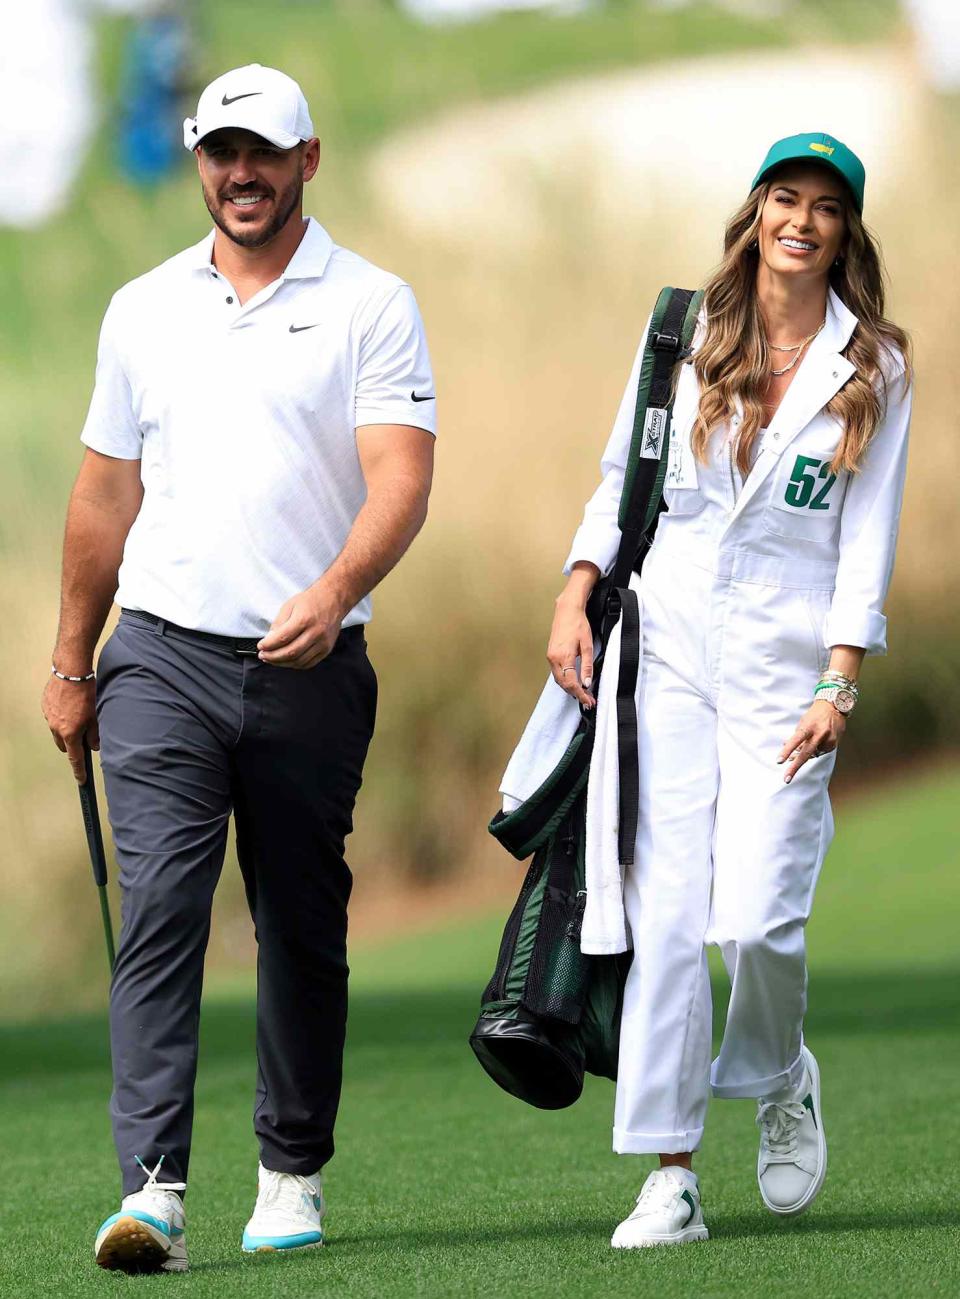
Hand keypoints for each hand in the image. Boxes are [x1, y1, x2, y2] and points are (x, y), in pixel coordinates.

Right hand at [42, 674, 98, 782]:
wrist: (70, 672)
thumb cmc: (86, 692)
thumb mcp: (96, 716)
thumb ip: (95, 734)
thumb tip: (95, 746)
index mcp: (70, 733)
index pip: (75, 758)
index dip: (79, 770)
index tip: (81, 780)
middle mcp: (56, 727)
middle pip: (64, 745)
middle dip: (73, 744)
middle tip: (84, 735)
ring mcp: (48, 716)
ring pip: (57, 730)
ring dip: (66, 729)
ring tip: (78, 714)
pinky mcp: (45, 706)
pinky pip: (52, 717)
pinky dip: (61, 716)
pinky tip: (69, 705)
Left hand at [258, 583, 344, 669]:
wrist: (333, 599)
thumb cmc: (311, 601)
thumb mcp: (289, 606)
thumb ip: (278, 624)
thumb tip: (269, 640)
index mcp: (304, 619)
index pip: (282, 638)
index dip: (268, 645)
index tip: (261, 646)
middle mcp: (316, 632)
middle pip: (291, 652)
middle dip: (273, 657)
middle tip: (263, 656)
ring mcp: (323, 642)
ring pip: (299, 661)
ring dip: (282, 663)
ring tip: (272, 659)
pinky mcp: (327, 649)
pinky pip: (309, 663)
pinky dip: (295, 665)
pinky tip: (286, 661)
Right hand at [547, 594, 594, 709]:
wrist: (567, 610)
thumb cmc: (578, 625)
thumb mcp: (587, 645)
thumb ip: (587, 666)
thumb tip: (586, 682)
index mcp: (563, 657)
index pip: (571, 683)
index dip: (580, 694)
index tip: (589, 701)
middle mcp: (554, 658)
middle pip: (563, 684)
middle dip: (575, 694)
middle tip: (588, 701)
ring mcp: (550, 656)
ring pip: (559, 679)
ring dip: (570, 688)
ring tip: (583, 694)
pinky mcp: (550, 654)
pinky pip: (557, 672)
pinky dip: (565, 680)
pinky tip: (573, 682)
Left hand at [778, 699, 844, 783]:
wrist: (834, 707)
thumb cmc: (815, 715)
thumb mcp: (803, 722)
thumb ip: (796, 736)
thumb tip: (786, 747)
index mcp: (809, 726)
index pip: (796, 740)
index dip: (787, 751)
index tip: (779, 761)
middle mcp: (820, 733)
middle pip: (806, 753)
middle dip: (795, 767)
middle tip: (786, 779)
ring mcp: (828, 740)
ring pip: (812, 754)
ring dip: (803, 755)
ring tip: (798, 752)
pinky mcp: (834, 745)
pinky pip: (820, 753)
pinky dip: (814, 751)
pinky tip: (814, 744)